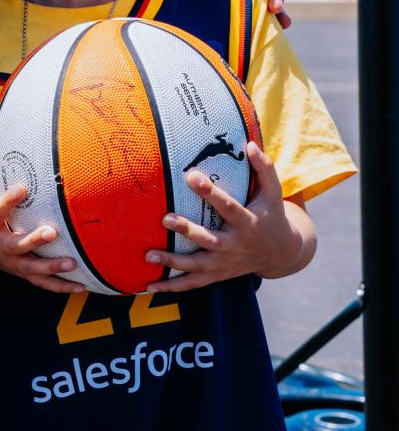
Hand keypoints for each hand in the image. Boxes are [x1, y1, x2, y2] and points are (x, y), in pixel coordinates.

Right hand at [0, 146, 82, 293]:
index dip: (9, 200)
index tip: (23, 187)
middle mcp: (0, 246)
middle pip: (18, 245)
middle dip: (34, 240)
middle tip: (53, 232)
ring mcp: (12, 263)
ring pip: (32, 268)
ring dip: (52, 267)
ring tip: (72, 262)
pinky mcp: (23, 273)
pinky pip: (42, 283)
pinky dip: (60, 286)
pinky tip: (80, 286)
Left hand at [143, 143, 308, 291]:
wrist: (281, 254)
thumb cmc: (271, 215)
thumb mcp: (273, 193)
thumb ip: (265, 169)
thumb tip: (249, 144)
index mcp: (248, 223)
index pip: (228, 206)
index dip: (211, 192)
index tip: (191, 175)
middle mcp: (235, 246)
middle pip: (210, 240)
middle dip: (188, 231)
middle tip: (165, 218)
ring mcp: (225, 264)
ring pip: (197, 266)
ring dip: (172, 262)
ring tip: (148, 255)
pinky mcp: (216, 275)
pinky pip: (192, 284)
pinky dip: (172, 286)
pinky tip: (149, 286)